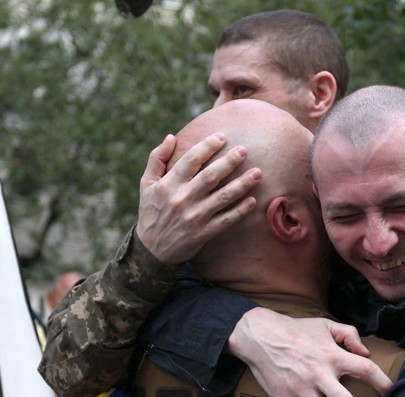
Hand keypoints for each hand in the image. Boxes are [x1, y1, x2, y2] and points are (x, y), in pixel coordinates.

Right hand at [136, 132, 261, 263]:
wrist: (151, 250)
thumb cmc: (150, 212)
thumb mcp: (146, 184)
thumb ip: (157, 159)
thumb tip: (171, 137)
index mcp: (169, 184)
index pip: (191, 160)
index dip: (207, 146)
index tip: (222, 137)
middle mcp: (183, 199)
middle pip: (210, 176)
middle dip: (229, 162)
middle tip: (244, 150)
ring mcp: (195, 217)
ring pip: (222, 197)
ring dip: (242, 184)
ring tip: (258, 173)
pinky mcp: (203, 233)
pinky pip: (226, 220)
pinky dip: (240, 211)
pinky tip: (253, 201)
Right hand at [229, 308, 392, 396]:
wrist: (259, 335)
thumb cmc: (296, 329)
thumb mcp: (326, 324)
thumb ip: (349, 334)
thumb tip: (366, 352)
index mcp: (333, 356)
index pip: (366, 370)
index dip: (383, 383)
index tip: (393, 396)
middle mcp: (319, 375)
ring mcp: (301, 390)